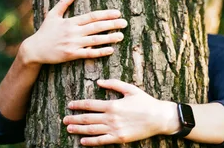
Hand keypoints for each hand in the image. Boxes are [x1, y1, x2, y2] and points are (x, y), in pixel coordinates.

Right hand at [21, 0, 127, 65]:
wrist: (34, 49)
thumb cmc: (44, 31)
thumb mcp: (52, 14)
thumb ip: (64, 2)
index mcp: (70, 21)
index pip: (92, 16)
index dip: (106, 14)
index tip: (117, 13)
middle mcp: (73, 32)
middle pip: (96, 27)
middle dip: (112, 24)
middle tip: (125, 23)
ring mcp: (73, 44)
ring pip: (94, 40)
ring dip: (109, 38)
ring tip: (121, 36)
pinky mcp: (71, 55)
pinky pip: (89, 53)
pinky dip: (100, 51)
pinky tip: (110, 50)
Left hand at [63, 79, 178, 145]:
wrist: (158, 118)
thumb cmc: (145, 102)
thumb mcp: (130, 89)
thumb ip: (114, 84)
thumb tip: (98, 81)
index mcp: (113, 104)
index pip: (90, 104)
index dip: (79, 105)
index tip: (70, 105)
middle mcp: (111, 118)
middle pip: (88, 118)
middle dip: (75, 118)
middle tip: (64, 119)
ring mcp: (114, 129)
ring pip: (92, 130)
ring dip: (79, 129)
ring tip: (69, 128)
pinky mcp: (119, 138)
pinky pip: (102, 141)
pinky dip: (91, 142)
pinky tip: (83, 141)